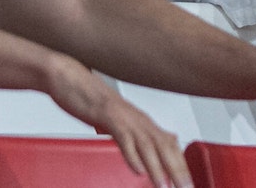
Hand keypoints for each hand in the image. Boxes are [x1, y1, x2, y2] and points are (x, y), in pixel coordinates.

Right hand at [42, 56, 190, 187]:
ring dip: (157, 168)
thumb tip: (141, 148)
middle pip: (164, 145)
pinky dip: (132, 155)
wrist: (68, 77)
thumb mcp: (115, 119)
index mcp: (140, 120)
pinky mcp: (107, 115)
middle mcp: (137, 118)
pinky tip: (138, 170)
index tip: (187, 182)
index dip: (180, 164)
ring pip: (147, 144)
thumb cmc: (89, 98)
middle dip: (176, 169)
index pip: (168, 144)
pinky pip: (124, 138)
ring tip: (164, 185)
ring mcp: (123, 116)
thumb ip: (130, 133)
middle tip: (186, 187)